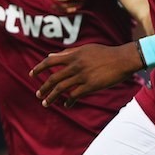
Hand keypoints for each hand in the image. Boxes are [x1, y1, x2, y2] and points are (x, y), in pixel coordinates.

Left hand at [29, 41, 143, 107]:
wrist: (122, 59)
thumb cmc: (104, 53)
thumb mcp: (85, 49)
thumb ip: (67, 52)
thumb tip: (50, 56)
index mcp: (73, 55)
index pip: (50, 61)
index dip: (39, 68)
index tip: (31, 74)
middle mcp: (75, 65)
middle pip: (54, 78)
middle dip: (44, 87)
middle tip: (38, 94)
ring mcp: (82, 76)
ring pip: (62, 88)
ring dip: (52, 97)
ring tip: (46, 103)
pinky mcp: (91, 86)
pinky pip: (75, 95)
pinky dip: (69, 101)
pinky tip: (66, 105)